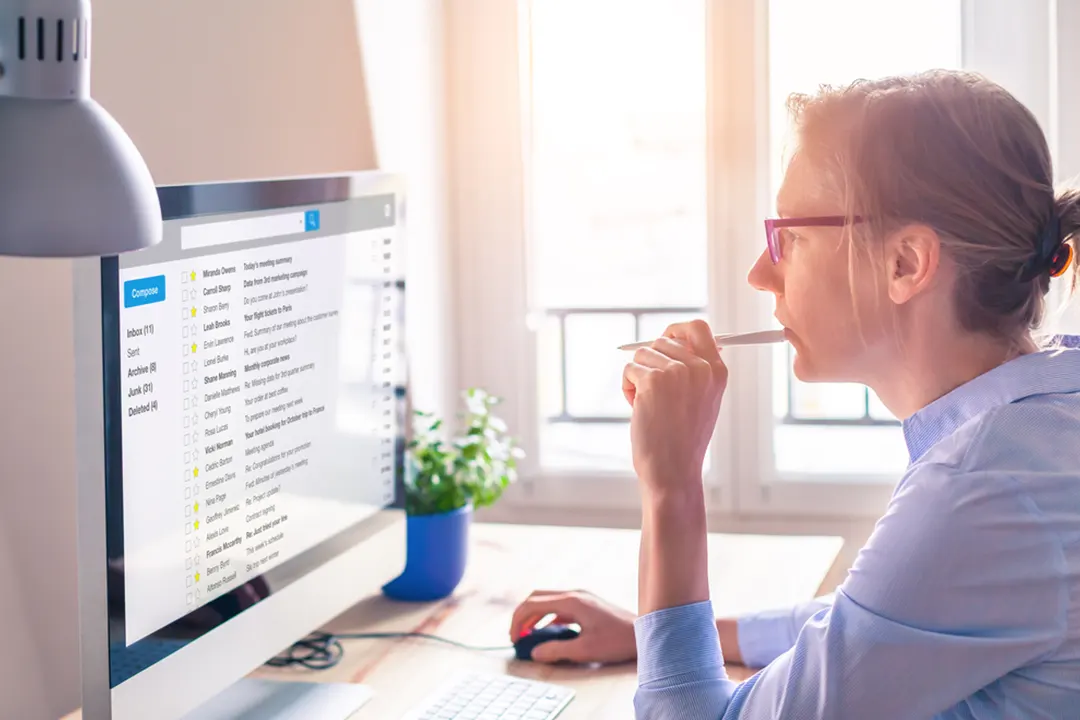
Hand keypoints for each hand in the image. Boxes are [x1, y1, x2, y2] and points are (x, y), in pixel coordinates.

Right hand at [508, 590, 636, 664]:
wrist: (644, 632)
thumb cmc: (617, 640)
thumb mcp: (584, 650)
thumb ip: (556, 650)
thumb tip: (535, 652)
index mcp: (571, 601)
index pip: (533, 603)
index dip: (518, 620)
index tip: (514, 637)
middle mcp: (574, 594)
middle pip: (537, 597)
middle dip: (522, 615)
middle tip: (515, 634)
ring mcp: (581, 597)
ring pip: (548, 600)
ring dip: (534, 616)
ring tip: (527, 634)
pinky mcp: (586, 604)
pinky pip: (559, 606)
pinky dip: (548, 617)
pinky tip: (548, 632)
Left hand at [622, 320, 727, 494]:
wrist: (673, 470)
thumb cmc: (683, 440)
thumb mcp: (703, 400)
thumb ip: (695, 370)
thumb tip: (673, 340)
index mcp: (717, 371)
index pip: (697, 328)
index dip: (676, 330)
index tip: (664, 339)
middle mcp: (700, 367)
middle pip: (662, 340)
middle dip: (651, 362)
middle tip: (653, 392)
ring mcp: (677, 372)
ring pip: (642, 354)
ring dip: (638, 377)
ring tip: (648, 405)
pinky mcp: (652, 380)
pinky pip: (629, 370)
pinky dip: (627, 389)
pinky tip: (638, 410)